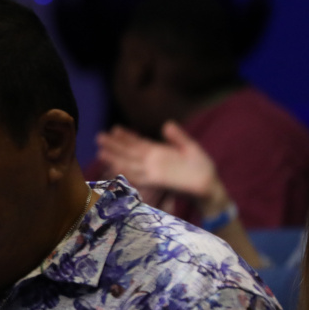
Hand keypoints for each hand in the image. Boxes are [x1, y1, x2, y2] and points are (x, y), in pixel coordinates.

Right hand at [95, 121, 226, 212]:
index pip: (139, 142)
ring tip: (100, 152)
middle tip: (99, 136)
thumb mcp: (190, 148)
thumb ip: (177, 137)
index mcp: (160, 152)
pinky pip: (138, 176)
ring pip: (129, 163)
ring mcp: (153, 171)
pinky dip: (126, 171)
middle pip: (129, 152)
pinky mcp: (157, 181)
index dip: (127, 136)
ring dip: (115, 158)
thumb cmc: (202, 168)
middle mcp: (153, 162)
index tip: (114, 129)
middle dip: (114, 145)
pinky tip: (115, 166)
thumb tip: (166, 124)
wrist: (209, 186)